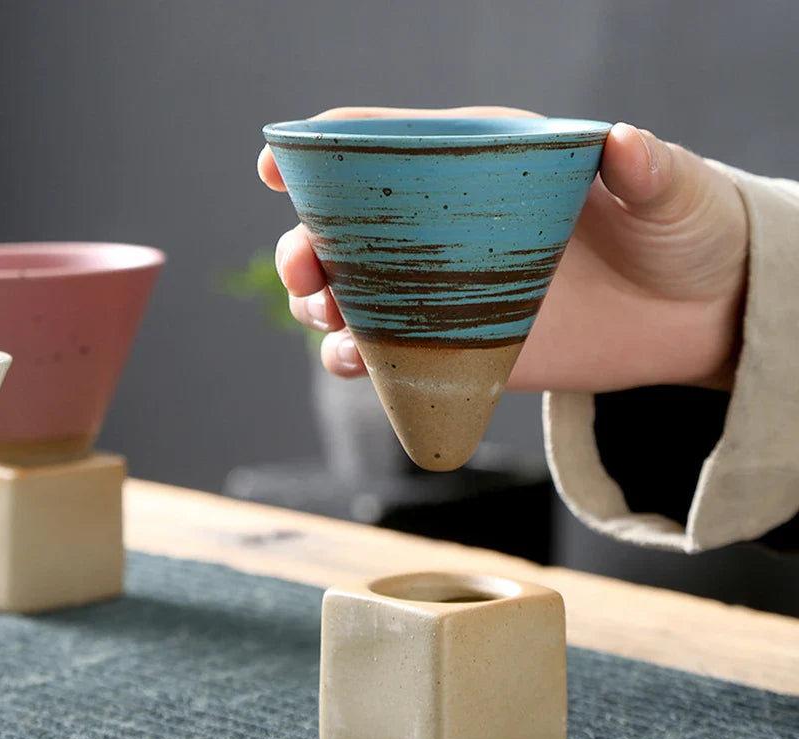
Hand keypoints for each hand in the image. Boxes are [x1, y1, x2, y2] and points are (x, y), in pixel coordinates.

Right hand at [257, 106, 747, 392]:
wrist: (692, 313)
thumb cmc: (682, 231)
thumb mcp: (672, 192)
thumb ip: (646, 170)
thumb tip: (622, 145)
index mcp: (480, 168)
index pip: (385, 148)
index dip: (321, 154)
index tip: (275, 167)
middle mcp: (450, 230)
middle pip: (347, 231)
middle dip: (305, 246)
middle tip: (305, 269)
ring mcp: (450, 294)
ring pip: (355, 298)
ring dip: (322, 307)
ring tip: (330, 319)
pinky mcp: (464, 351)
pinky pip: (391, 360)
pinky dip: (359, 365)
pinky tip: (356, 365)